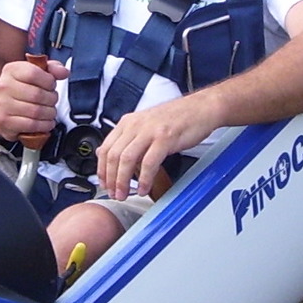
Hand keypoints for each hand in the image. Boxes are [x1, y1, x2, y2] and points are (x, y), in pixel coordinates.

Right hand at [0, 58, 63, 143]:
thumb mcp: (38, 72)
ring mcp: (2, 105)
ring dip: (49, 113)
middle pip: (37, 94)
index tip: (51, 86)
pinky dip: (44, 125)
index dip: (49, 81)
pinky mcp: (5, 122)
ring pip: (36, 111)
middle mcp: (4, 87)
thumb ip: (53, 68)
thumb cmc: (25, 89)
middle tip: (52, 101)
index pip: (34, 74)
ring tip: (50, 112)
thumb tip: (63, 72)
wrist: (7, 107)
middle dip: (51, 99)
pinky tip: (46, 122)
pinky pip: (32, 125)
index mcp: (11, 70)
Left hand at [96, 89, 223, 200]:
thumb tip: (111, 156)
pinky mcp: (165, 138)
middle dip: (111, 179)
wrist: (201, 108)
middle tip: (114, 193)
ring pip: (126, 159)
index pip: (106, 148)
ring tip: (125, 194)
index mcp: (128, 122)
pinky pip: (148, 163)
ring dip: (123, 181)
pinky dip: (144, 179)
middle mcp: (136, 125)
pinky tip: (144, 188)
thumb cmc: (177, 118)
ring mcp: (150, 131)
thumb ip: (129, 139)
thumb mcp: (146, 125)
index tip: (104, 184)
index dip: (102, 170)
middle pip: (113, 155)